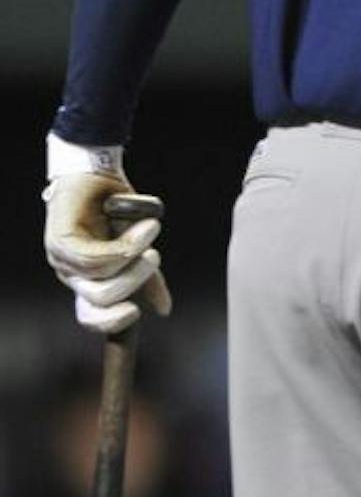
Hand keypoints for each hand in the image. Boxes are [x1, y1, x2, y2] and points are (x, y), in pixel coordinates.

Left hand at [43, 172, 172, 334]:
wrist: (96, 174)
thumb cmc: (114, 209)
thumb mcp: (135, 247)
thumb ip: (146, 278)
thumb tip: (162, 309)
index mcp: (88, 281)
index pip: (91, 316)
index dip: (110, 323)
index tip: (135, 314)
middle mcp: (71, 275)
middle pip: (102, 299)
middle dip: (134, 280)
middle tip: (154, 256)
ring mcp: (62, 260)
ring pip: (101, 277)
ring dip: (134, 255)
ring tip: (151, 230)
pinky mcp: (61, 241)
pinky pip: (95, 256)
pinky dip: (126, 243)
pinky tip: (145, 227)